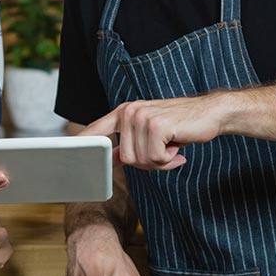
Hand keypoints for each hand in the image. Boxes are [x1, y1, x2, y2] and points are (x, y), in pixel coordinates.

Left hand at [83, 95, 225, 169]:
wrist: (210, 113)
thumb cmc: (180, 125)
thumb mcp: (149, 133)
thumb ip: (130, 144)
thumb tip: (113, 160)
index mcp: (123, 113)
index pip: (96, 130)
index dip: (81, 144)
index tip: (65, 153)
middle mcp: (129, 112)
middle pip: (127, 158)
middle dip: (148, 162)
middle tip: (165, 150)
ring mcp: (141, 117)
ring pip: (141, 160)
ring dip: (160, 161)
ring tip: (172, 145)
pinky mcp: (155, 125)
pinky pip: (155, 158)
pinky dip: (169, 159)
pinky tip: (177, 145)